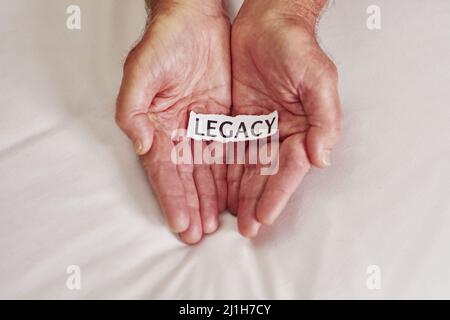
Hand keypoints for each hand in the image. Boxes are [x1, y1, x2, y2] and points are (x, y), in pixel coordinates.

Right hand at [116, 0, 230, 243]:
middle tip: (200, 234)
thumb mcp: (142, 71)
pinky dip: (229, 174)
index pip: (163, 171)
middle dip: (193, 206)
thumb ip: (133, 108)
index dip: (172, 198)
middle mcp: (178, 131)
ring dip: (210, 197)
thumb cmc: (165, 40)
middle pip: (186, 177)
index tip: (181, 224)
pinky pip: (227, 151)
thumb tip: (139, 144)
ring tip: (217, 223)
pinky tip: (233, 194)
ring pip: (207, 170)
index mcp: (156, 125)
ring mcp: (201, 126)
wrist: (194, 17)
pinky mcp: (223, 118)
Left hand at [228, 0, 340, 236]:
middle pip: (267, 174)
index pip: (289, 168)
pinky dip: (223, 170)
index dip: (277, 194)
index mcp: (303, 128)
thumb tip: (322, 158)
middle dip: (256, 201)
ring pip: (247, 167)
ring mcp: (258, 128)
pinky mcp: (238, 120)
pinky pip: (230, 149)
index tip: (264, 217)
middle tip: (244, 228)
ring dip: (239, 193)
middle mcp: (280, 133)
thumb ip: (324, 118)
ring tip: (228, 217)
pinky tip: (217, 189)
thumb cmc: (296, 46)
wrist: (267, 22)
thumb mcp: (317, 78)